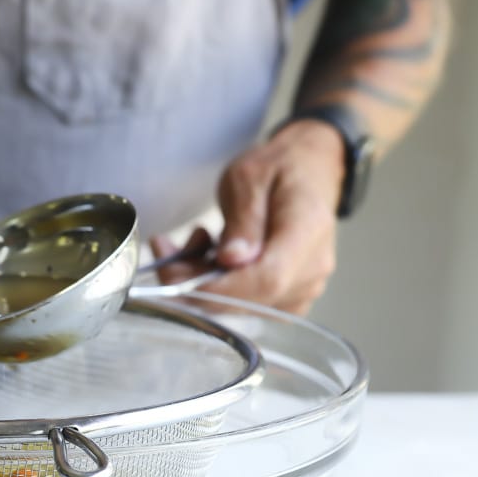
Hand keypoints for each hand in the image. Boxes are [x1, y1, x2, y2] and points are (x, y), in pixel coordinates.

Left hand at [150, 120, 345, 315]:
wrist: (308, 173)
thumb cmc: (277, 169)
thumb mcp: (249, 177)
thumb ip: (242, 220)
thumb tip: (230, 260)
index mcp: (308, 231)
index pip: (268, 279)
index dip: (219, 287)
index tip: (175, 271)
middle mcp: (312, 269)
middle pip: (249, 299)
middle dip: (194, 282)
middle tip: (165, 247)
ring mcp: (303, 290)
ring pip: (239, 307)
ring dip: (200, 282)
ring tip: (194, 241)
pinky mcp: (287, 300)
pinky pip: (243, 306)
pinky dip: (214, 287)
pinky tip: (208, 258)